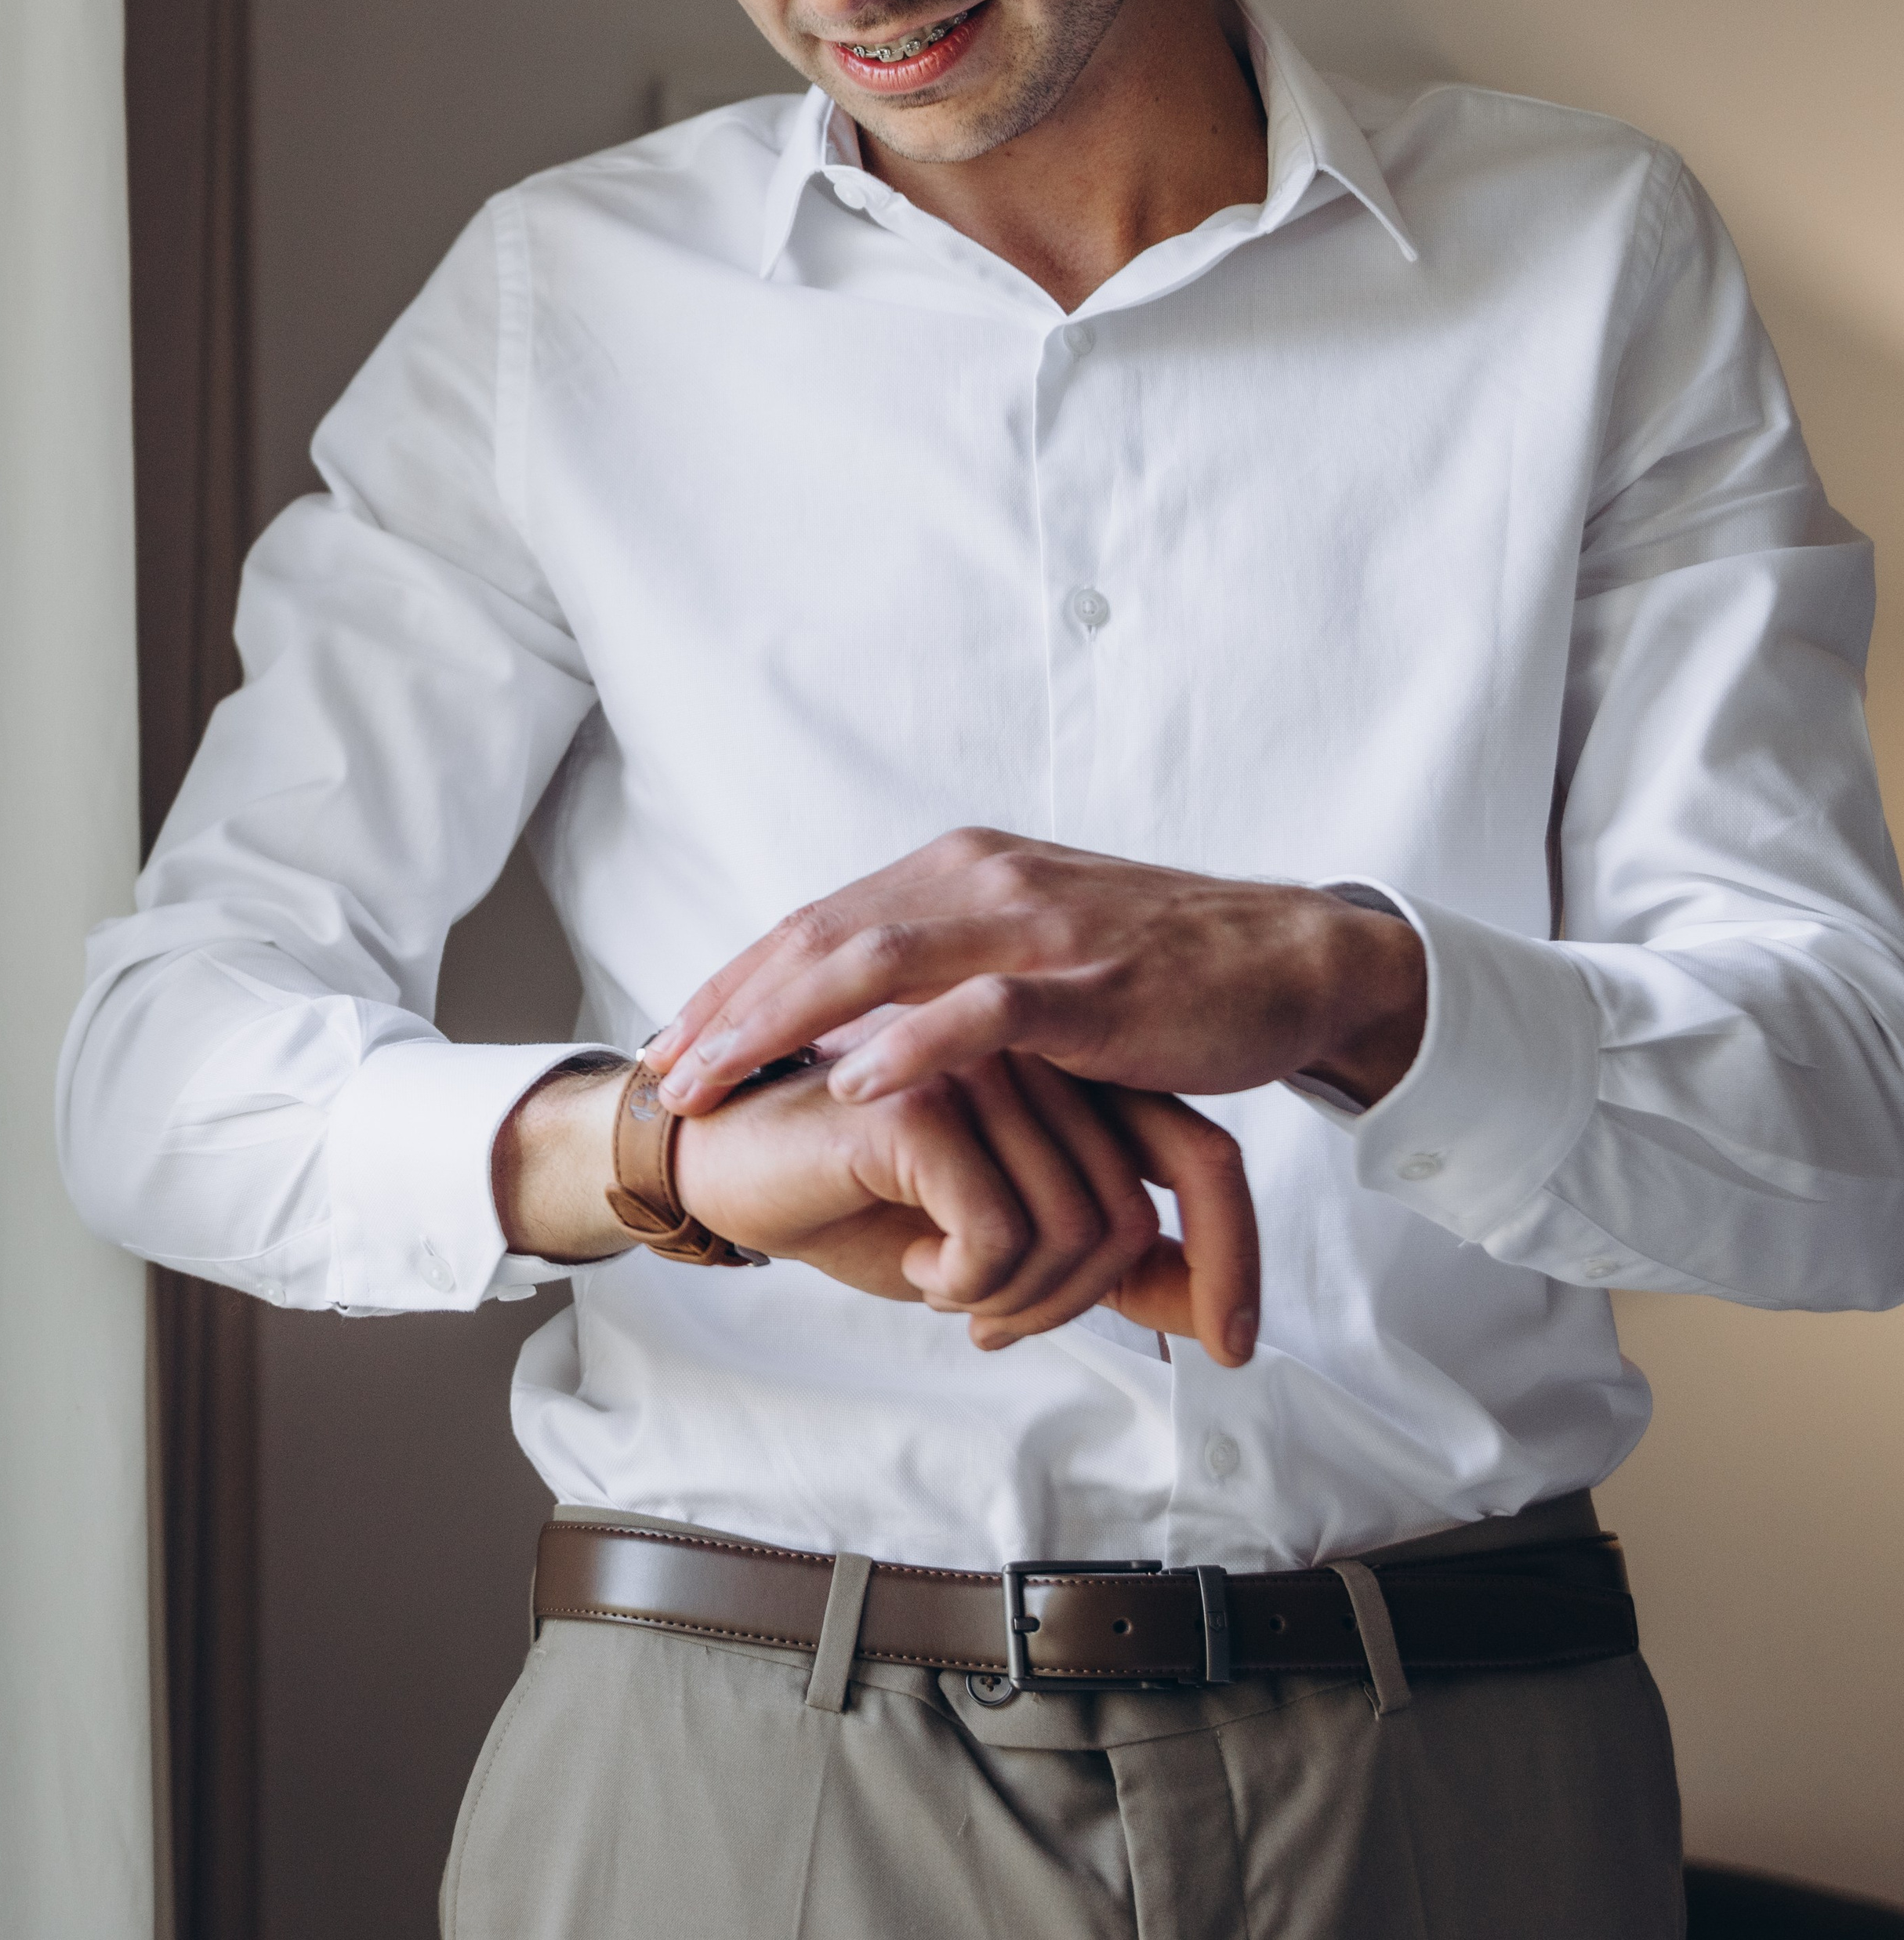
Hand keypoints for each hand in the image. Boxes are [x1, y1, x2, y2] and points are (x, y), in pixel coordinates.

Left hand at [646, 829, 1425, 1117]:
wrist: (1290, 957)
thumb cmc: (1154, 968)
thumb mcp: (1029, 948)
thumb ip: (943, 967)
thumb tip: (849, 1023)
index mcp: (960, 871)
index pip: (818, 923)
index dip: (733, 981)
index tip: (668, 1042)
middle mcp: (984, 881)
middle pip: (822, 938)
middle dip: (729, 1008)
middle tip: (662, 1077)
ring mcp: (1038, 928)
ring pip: (880, 963)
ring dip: (783, 1023)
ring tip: (718, 1079)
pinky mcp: (1095, 986)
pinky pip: (989, 1011)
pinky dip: (916, 1043)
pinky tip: (857, 1080)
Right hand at [672, 1056, 1258, 1362]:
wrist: (725, 1169)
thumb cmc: (857, 1197)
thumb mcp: (997, 1237)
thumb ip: (1093, 1252)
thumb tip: (1204, 1312)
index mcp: (1068, 1068)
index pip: (1202, 1157)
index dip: (1225, 1260)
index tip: (1229, 1346)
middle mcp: (1036, 1051)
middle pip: (1137, 1211)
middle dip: (1076, 1306)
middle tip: (998, 1326)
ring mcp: (979, 1063)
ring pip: (1080, 1228)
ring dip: (1016, 1300)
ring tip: (951, 1289)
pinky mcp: (921, 1097)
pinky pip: (1001, 1231)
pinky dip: (964, 1282)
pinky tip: (913, 1263)